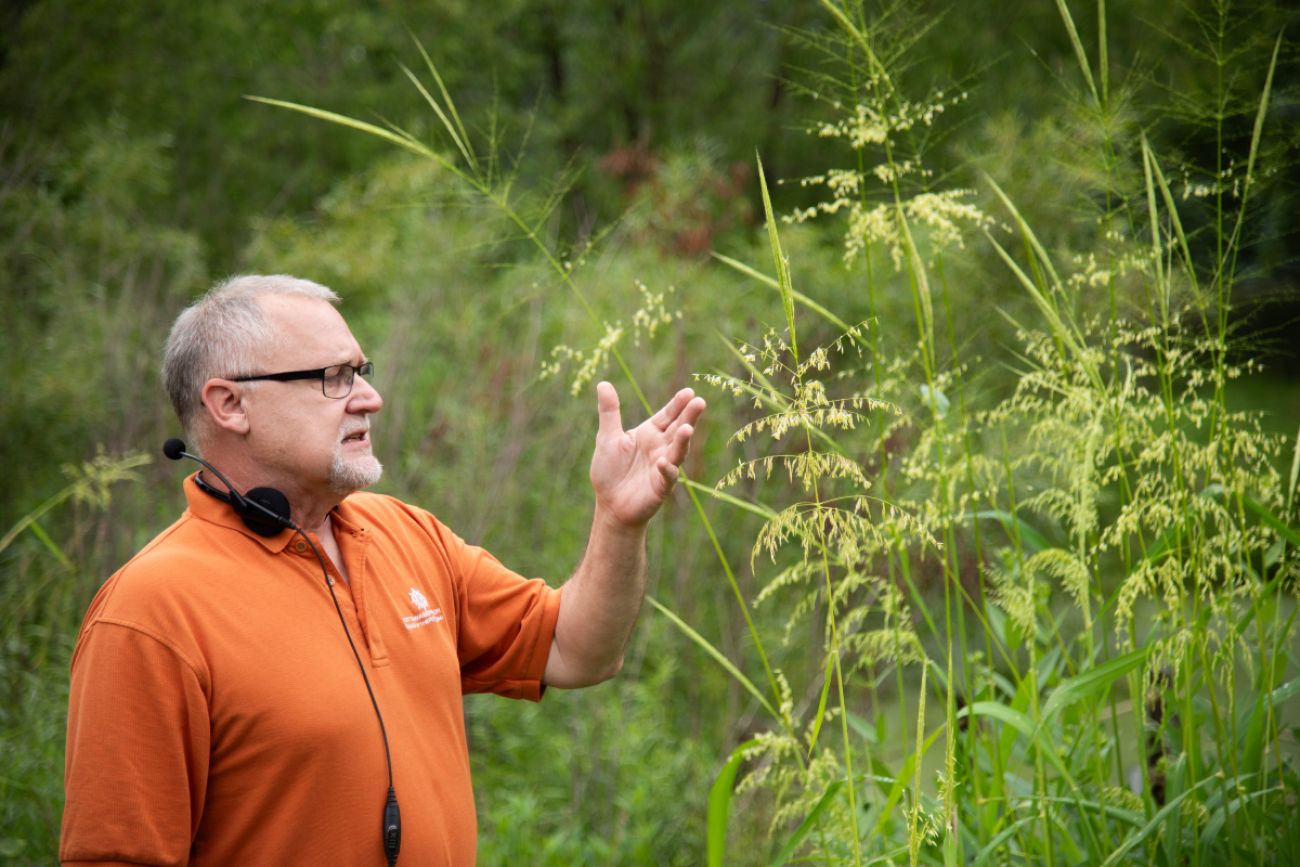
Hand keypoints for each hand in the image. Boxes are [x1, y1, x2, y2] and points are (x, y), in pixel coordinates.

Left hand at [590, 381, 705, 527]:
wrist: (610, 505)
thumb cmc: (610, 471)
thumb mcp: (607, 437)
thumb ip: (610, 412)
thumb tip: (603, 383)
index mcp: (649, 433)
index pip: (667, 415)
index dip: (678, 404)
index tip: (689, 392)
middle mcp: (661, 448)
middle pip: (678, 429)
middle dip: (689, 416)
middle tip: (699, 402)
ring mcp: (663, 467)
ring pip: (678, 451)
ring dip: (683, 441)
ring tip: (687, 428)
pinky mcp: (660, 487)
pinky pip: (667, 477)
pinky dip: (667, 470)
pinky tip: (663, 462)